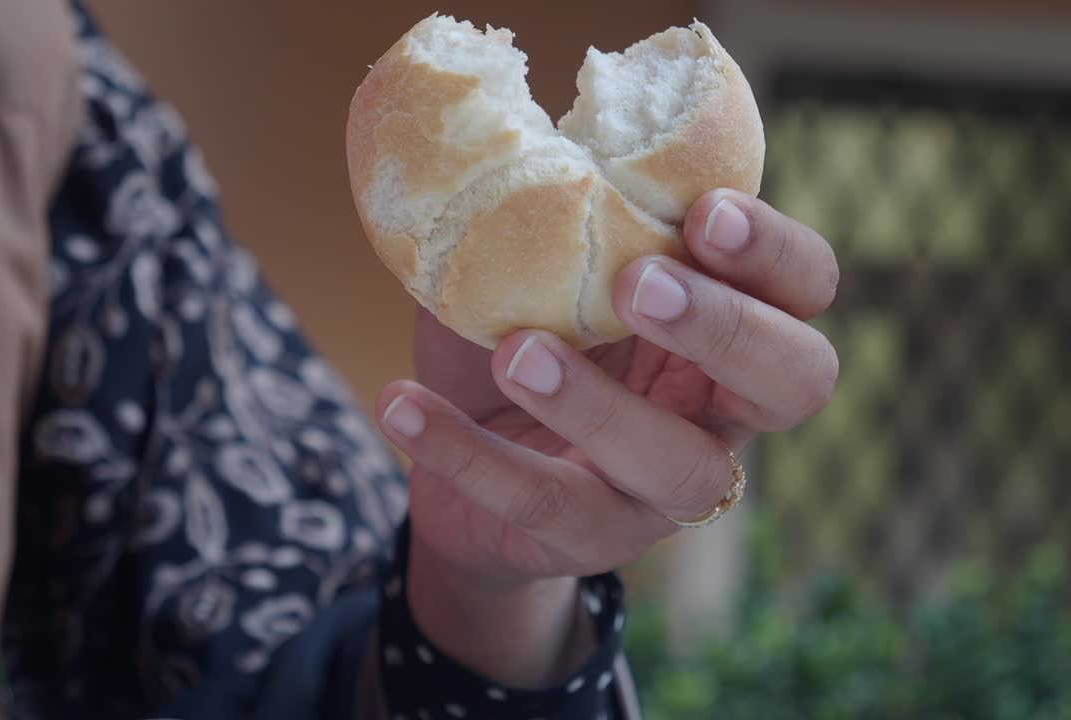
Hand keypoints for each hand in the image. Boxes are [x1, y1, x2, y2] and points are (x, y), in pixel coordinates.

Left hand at [375, 190, 839, 686]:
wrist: (456, 466)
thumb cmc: (511, 344)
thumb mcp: (535, 278)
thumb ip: (551, 226)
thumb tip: (520, 143)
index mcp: (720, 330)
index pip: (804, 290)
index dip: (773, 254)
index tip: (701, 212)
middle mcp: (717, 411)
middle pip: (796, 380)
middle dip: (727, 327)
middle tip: (635, 283)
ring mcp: (662, 490)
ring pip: (679, 466)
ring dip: (598, 406)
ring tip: (513, 351)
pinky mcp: (589, 538)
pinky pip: (540, 503)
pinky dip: (465, 451)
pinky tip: (400, 403)